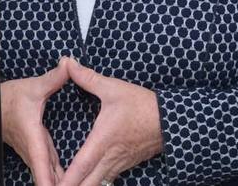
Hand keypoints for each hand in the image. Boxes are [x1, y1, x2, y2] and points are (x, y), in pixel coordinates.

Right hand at [0, 60, 69, 184]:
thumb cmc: (9, 99)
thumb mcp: (32, 87)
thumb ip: (53, 79)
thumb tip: (68, 65)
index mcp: (33, 137)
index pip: (42, 166)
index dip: (49, 181)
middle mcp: (33, 149)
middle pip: (46, 177)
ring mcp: (34, 152)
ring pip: (47, 174)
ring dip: (59, 183)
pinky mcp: (37, 151)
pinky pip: (48, 168)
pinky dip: (57, 176)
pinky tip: (69, 182)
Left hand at [58, 57, 162, 185]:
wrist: (170, 120)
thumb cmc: (141, 105)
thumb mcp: (113, 88)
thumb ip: (88, 78)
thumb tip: (68, 63)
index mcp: (102, 140)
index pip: (80, 166)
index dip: (66, 180)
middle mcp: (109, 157)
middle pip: (87, 184)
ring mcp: (118, 164)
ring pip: (97, 185)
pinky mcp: (125, 165)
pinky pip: (106, 180)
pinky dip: (94, 184)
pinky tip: (86, 183)